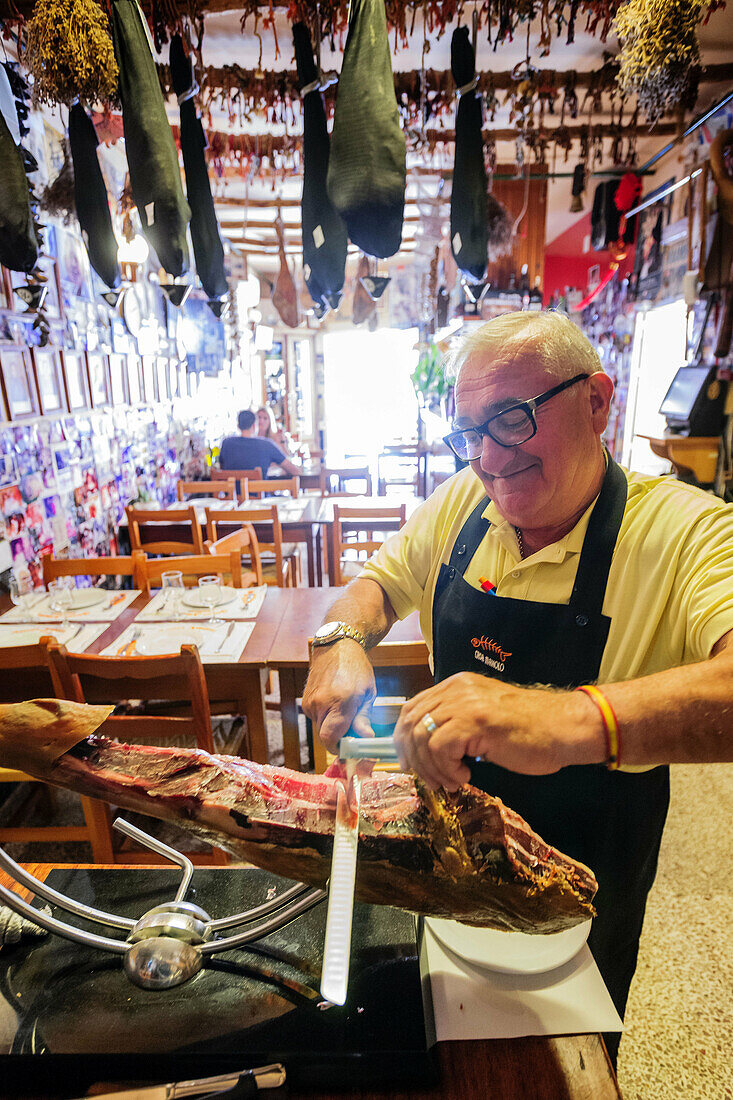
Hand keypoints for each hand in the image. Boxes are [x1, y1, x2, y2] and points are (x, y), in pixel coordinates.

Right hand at [302, 640, 376, 754]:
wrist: (336, 647)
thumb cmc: (356, 668)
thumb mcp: (368, 692)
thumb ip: (364, 718)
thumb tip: (366, 738)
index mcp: (340, 702)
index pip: (330, 738)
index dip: (339, 749)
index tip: (350, 749)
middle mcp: (321, 703)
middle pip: (324, 737)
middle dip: (338, 739)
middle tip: (353, 731)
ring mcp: (310, 702)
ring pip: (320, 729)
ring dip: (332, 727)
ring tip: (345, 711)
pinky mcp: (304, 701)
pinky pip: (315, 719)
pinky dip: (325, 718)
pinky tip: (335, 705)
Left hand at [393, 672, 602, 790]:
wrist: (564, 728)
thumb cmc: (530, 731)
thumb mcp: (484, 719)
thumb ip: (457, 723)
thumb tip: (426, 749)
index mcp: (456, 685)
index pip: (412, 708)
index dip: (404, 739)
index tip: (411, 764)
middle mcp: (456, 689)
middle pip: (410, 721)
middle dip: (412, 757)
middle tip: (428, 780)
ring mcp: (465, 703)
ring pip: (421, 736)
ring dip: (431, 768)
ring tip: (450, 782)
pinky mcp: (475, 721)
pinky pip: (439, 747)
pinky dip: (446, 769)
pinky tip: (465, 776)